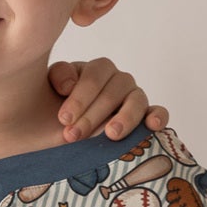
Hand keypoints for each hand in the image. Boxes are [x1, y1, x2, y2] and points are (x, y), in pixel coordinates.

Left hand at [48, 57, 167, 143]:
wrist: (55, 136)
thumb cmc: (54, 109)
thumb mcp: (48, 89)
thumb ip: (58, 76)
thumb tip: (69, 85)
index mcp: (97, 70)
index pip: (95, 76)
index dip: (80, 97)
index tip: (64, 119)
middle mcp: (119, 81)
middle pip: (114, 92)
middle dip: (92, 115)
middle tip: (73, 136)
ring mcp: (134, 99)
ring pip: (137, 101)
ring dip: (125, 118)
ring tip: (111, 134)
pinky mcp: (145, 118)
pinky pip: (158, 113)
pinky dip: (158, 117)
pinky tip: (153, 125)